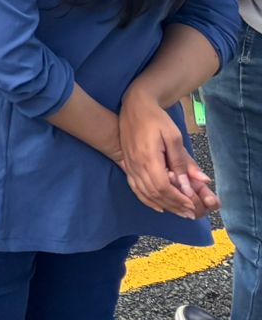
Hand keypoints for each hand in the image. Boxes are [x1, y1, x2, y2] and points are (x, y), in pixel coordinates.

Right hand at [119, 89, 218, 217]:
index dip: (177, 199)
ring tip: (178, 212)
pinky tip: (158, 206)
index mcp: (148, 158)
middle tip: (190, 214)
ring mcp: (130, 165)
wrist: (134, 106)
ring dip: (163, 205)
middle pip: (154, 193)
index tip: (192, 206)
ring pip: (145, 193)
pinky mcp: (127, 164)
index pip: (162, 187)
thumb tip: (192, 183)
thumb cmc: (156, 119)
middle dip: (173, 206)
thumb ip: (181, 161)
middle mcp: (136, 165)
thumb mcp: (173, 136)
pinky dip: (147, 200)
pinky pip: (135, 187)